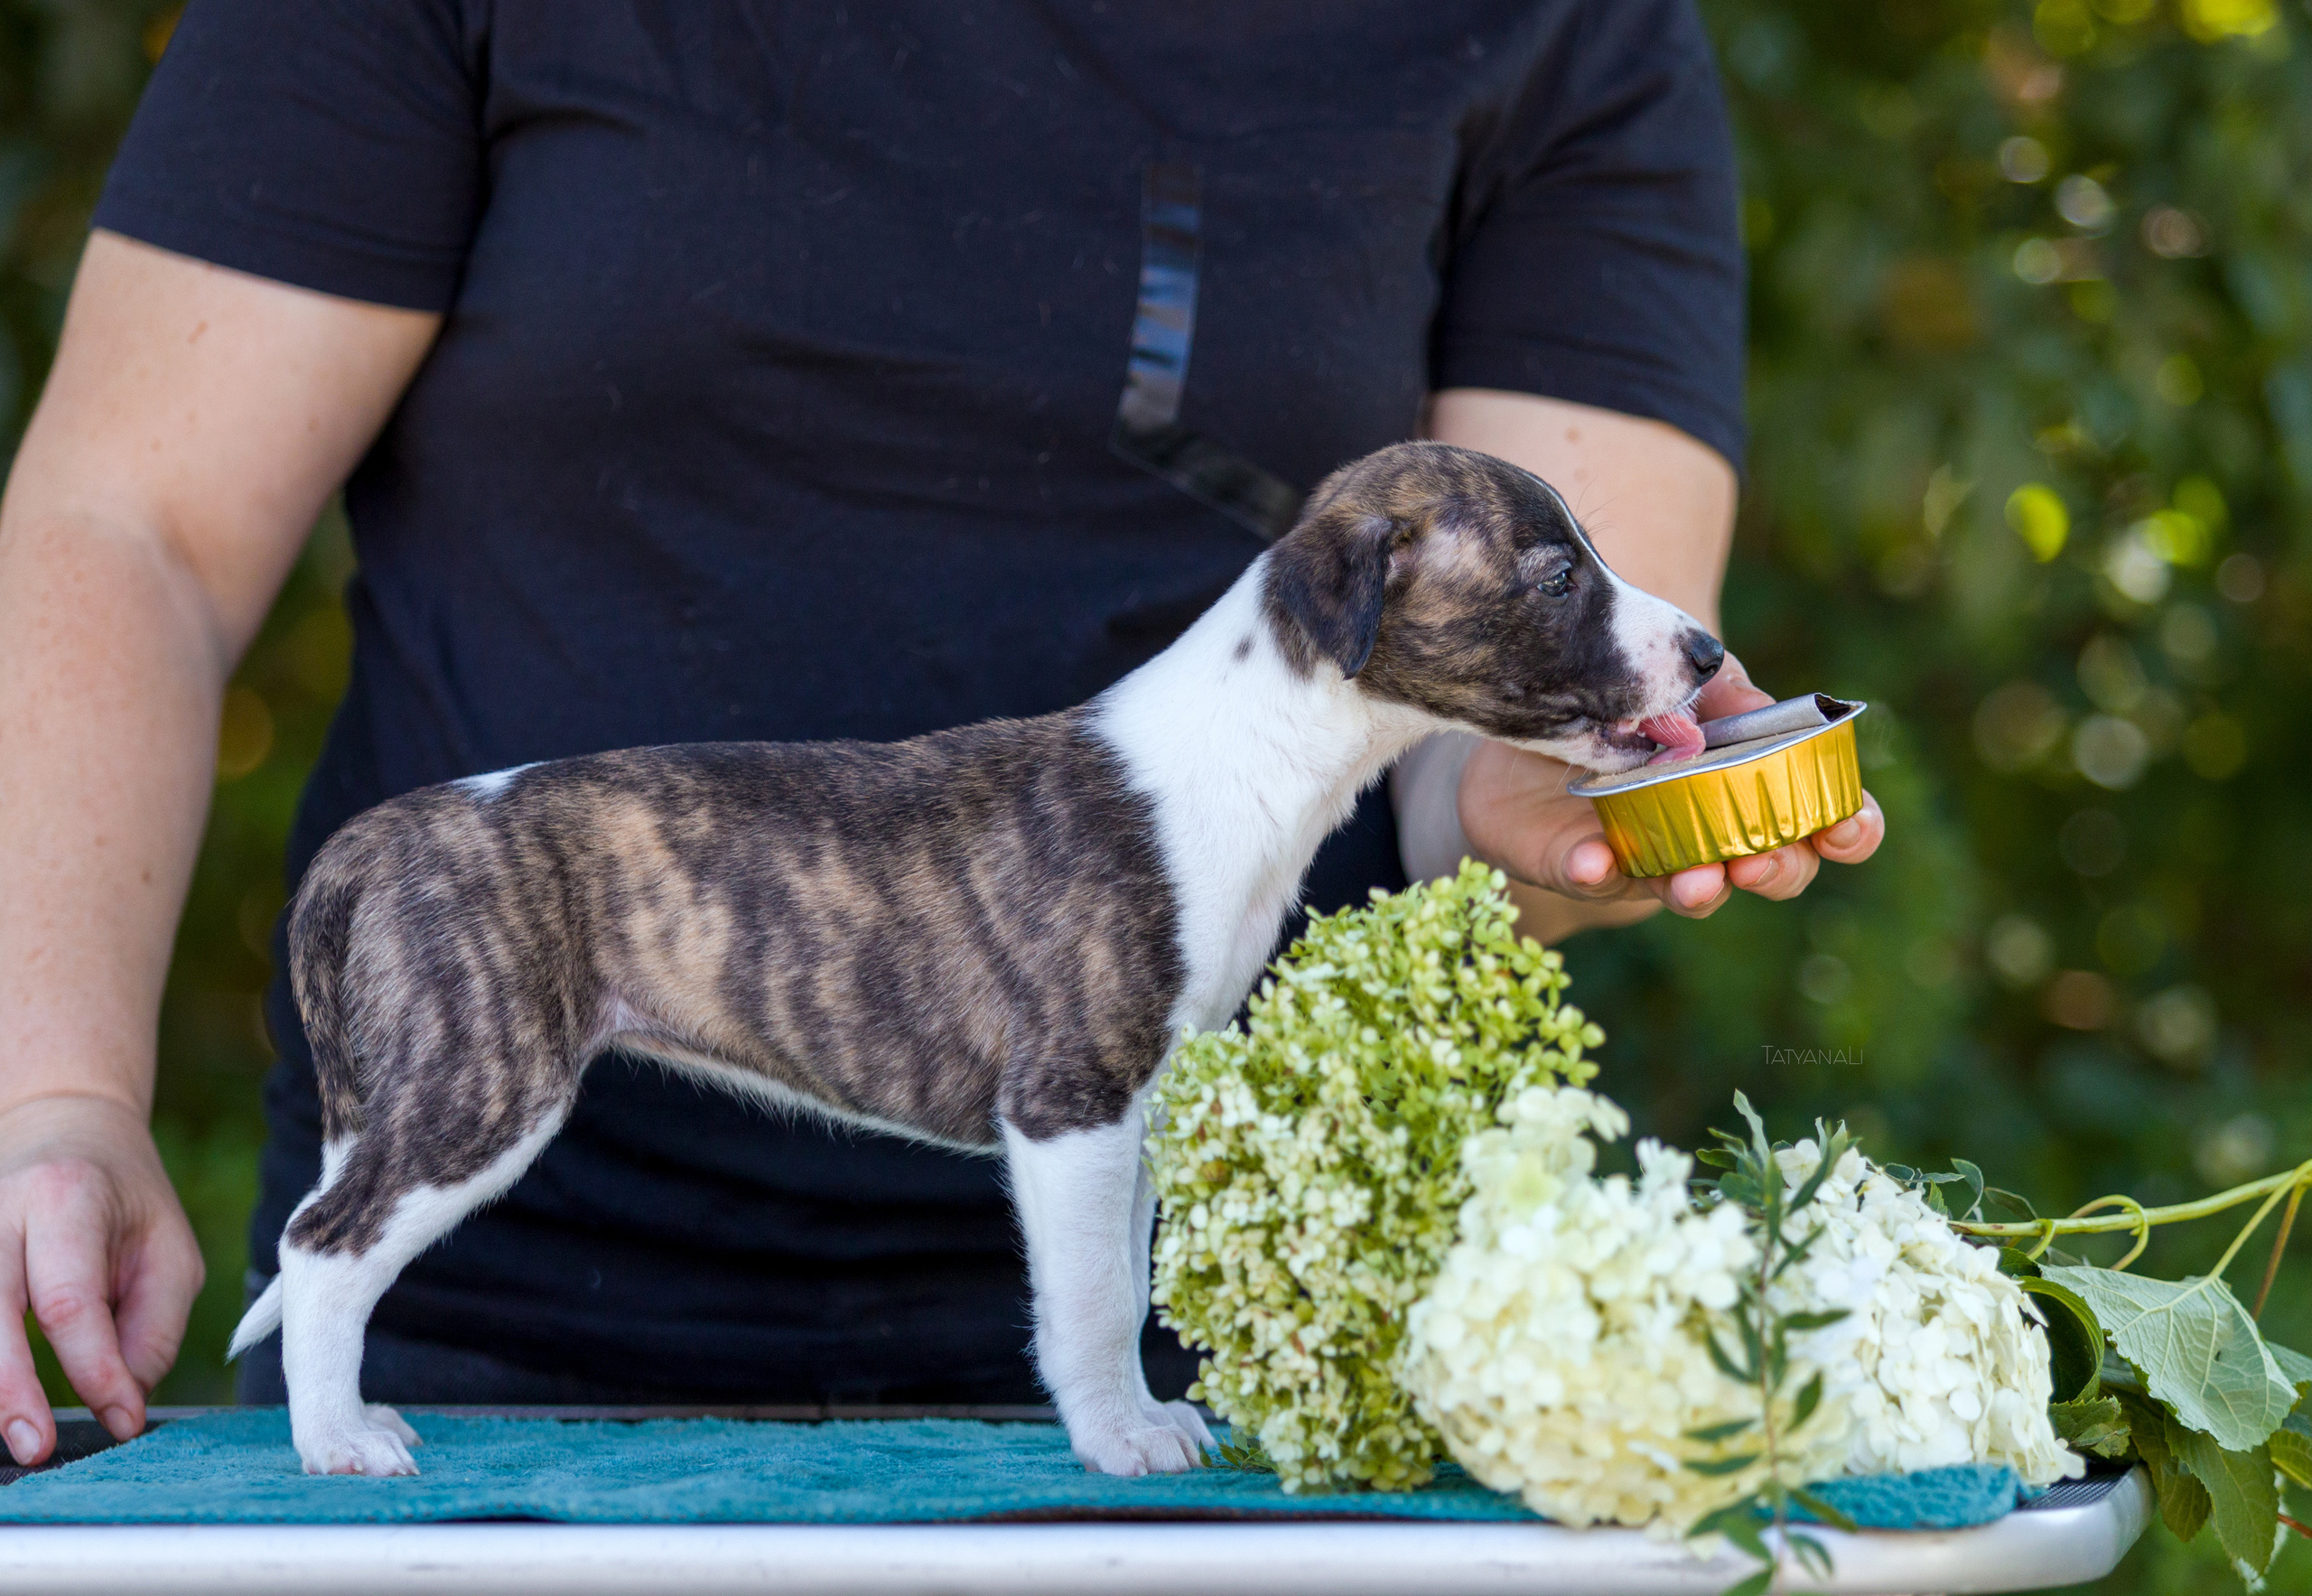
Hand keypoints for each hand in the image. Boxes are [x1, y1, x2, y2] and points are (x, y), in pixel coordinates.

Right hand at [0, 1095, 202, 1464]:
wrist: (63, 1130)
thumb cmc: (124, 1200)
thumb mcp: (169, 1248)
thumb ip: (153, 1326)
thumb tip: (125, 1402)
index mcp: (64, 1198)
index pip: (69, 1299)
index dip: (94, 1368)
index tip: (123, 1419)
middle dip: (10, 1391)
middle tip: (35, 1448)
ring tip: (12, 1436)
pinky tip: (0, 1403)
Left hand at [1458, 653, 1884, 939]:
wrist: (1537, 701)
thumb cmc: (1639, 694)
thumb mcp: (1692, 676)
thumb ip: (1732, 694)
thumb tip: (1766, 711)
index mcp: (1759, 786)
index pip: (1824, 821)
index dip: (1850, 831)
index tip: (1846, 824)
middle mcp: (1715, 834)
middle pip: (1771, 871)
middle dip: (1776, 870)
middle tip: (1760, 861)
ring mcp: (1650, 855)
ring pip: (1688, 890)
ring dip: (1698, 890)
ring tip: (1697, 880)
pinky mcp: (1580, 863)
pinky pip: (1590, 876)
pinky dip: (1594, 871)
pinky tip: (1594, 859)